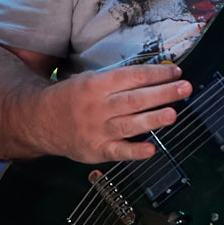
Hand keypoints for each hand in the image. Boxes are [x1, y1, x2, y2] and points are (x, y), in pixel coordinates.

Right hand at [38, 63, 192, 162]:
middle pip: (135, 99)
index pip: (132, 77)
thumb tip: (152, 79)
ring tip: (173, 114)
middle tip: (185, 88)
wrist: (38, 120)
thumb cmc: (70, 98)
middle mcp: (97, 107)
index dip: (156, 74)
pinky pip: (118, 152)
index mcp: (96, 84)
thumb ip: (117, 81)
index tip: (176, 72)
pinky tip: (152, 149)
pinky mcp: (96, 150)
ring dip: (154, 119)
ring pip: (130, 124)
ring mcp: (97, 130)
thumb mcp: (88, 80)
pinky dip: (135, 151)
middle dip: (163, 93)